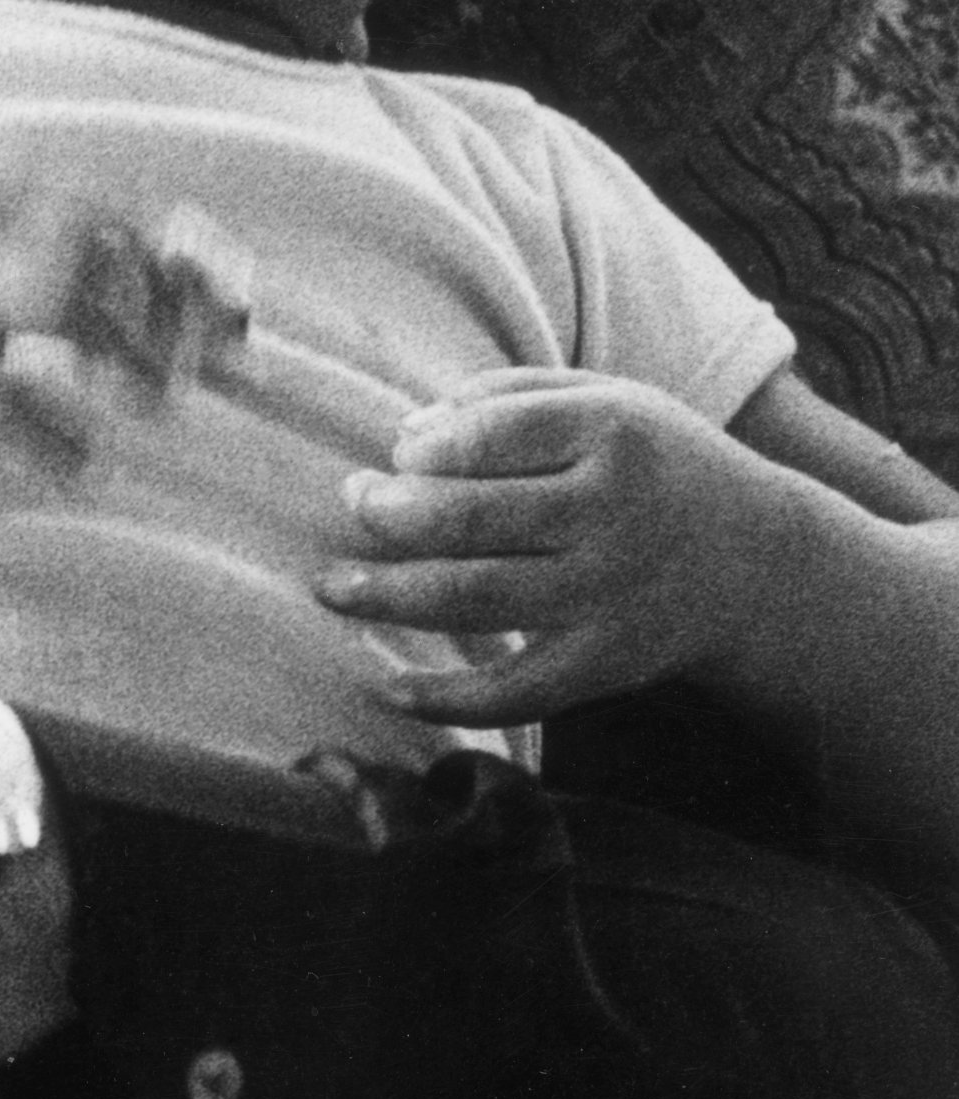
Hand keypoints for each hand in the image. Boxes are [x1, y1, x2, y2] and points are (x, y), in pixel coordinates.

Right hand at [0, 179, 243, 485]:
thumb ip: (20, 233)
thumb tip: (147, 259)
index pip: (105, 206)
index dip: (176, 260)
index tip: (226, 309)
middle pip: (94, 250)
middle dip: (158, 309)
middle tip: (191, 367)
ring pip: (61, 309)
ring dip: (122, 363)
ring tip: (153, 405)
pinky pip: (4, 404)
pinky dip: (51, 440)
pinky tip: (76, 463)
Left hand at [317, 367, 825, 722]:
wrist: (765, 564)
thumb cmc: (652, 466)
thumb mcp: (602, 400)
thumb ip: (502, 401)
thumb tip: (405, 437)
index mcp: (612, 435)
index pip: (491, 436)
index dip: (423, 448)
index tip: (398, 456)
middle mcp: (614, 516)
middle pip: (472, 519)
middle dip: (388, 515)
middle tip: (351, 503)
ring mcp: (613, 595)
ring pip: (480, 600)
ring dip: (389, 596)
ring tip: (333, 587)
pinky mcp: (611, 662)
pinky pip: (519, 691)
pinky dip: (448, 698)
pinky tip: (387, 687)